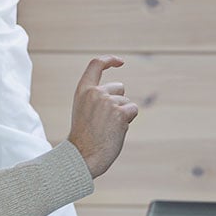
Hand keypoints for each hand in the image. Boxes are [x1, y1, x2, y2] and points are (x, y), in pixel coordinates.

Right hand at [67, 56, 138, 177]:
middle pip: (119, 87)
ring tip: (107, 128)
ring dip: (122, 114)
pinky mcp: (120, 112)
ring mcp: (108, 101)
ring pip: (127, 101)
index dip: (110, 60)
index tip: (120, 62)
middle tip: (104, 121)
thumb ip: (97, 98)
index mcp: (83, 90)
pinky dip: (128, 120)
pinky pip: (133, 110)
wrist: (82, 156)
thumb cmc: (84, 137)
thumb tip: (120, 92)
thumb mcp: (84, 110)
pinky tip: (116, 131)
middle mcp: (95, 92)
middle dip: (118, 101)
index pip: (96, 64)